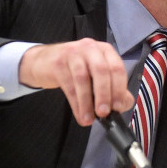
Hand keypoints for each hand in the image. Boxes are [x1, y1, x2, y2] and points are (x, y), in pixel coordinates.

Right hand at [18, 39, 132, 125]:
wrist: (44, 61)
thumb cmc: (76, 69)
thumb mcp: (96, 76)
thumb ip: (113, 88)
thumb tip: (123, 104)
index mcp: (105, 51)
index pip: (117, 68)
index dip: (119, 89)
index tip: (118, 107)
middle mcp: (91, 48)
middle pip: (102, 71)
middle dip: (104, 94)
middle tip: (104, 113)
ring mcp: (73, 53)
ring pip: (83, 79)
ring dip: (87, 102)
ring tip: (89, 119)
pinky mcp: (58, 62)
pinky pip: (69, 85)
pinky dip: (76, 103)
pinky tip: (79, 114)